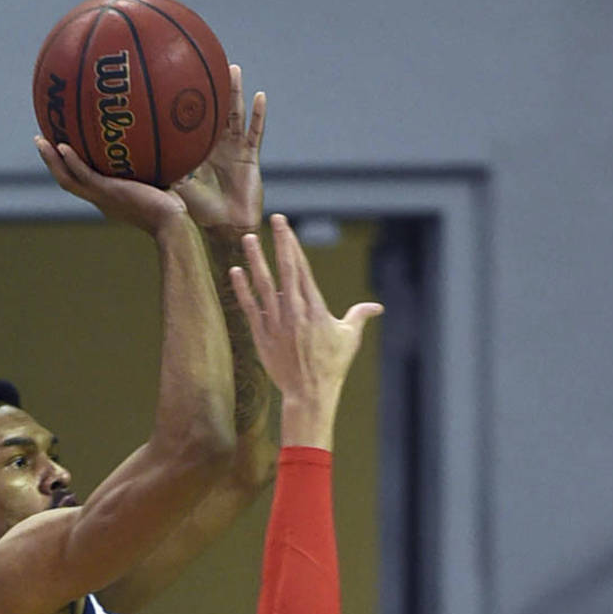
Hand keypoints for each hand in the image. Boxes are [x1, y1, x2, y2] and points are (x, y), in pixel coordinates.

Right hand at [35, 138, 186, 235]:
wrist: (171, 223)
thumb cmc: (172, 209)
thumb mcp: (160, 182)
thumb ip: (155, 165)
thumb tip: (165, 142)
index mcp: (108, 198)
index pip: (83, 181)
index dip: (70, 167)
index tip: (63, 150)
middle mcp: (100, 199)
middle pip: (67, 180)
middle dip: (51, 161)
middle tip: (41, 140)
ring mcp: (101, 197)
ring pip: (67, 178)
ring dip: (52, 160)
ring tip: (40, 139)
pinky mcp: (107, 192)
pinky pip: (83, 174)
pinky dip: (71, 161)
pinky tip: (61, 145)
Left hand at [172, 64, 265, 237]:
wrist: (225, 228)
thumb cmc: (199, 213)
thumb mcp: (176, 186)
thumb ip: (163, 168)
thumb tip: (139, 154)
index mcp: (199, 151)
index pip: (193, 122)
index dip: (189, 102)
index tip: (180, 77)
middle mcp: (217, 147)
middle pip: (215, 111)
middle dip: (212, 87)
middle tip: (206, 60)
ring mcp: (236, 150)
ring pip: (235, 115)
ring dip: (235, 92)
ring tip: (233, 69)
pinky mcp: (251, 158)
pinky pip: (256, 133)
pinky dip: (258, 116)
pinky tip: (260, 96)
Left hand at [230, 214, 382, 446]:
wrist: (309, 393)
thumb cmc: (331, 367)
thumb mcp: (349, 339)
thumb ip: (359, 316)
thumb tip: (376, 307)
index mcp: (315, 308)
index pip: (302, 269)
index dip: (292, 245)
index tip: (285, 227)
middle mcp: (294, 311)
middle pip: (284, 270)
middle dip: (279, 243)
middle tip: (273, 220)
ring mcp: (276, 323)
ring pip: (263, 285)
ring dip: (255, 260)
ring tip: (248, 239)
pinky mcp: (262, 336)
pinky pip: (250, 308)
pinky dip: (242, 289)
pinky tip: (235, 271)